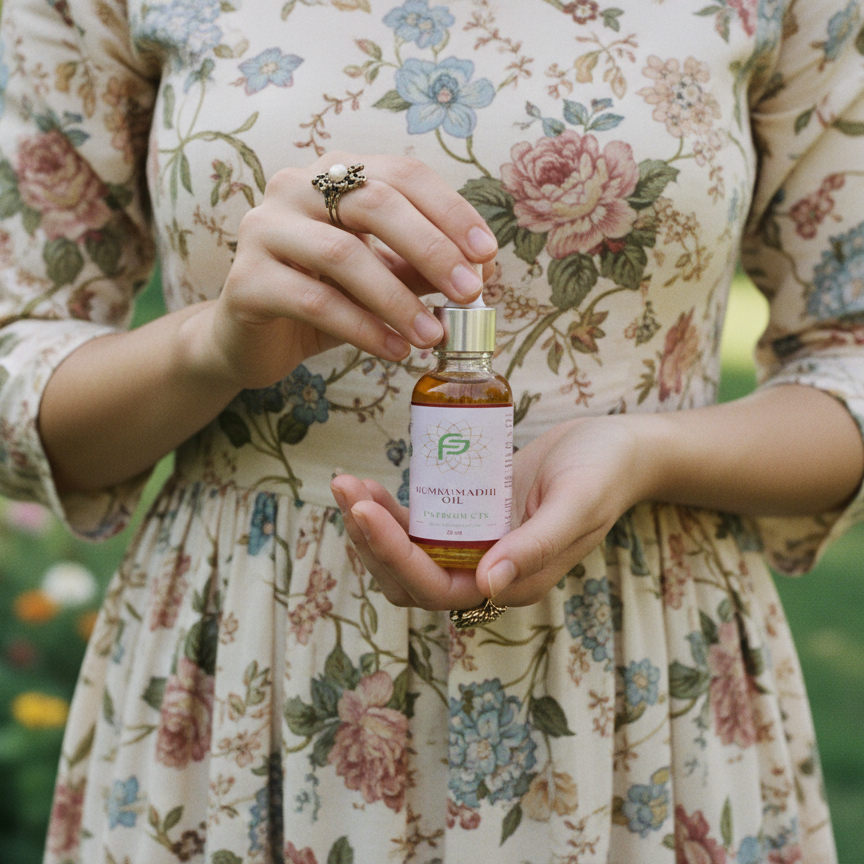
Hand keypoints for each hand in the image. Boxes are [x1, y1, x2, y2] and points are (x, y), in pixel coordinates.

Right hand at [191, 151, 497, 389]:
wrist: (252, 339)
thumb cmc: (322, 298)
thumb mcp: (382, 280)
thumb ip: (420, 267)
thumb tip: (480, 270)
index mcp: (333, 175)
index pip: (402, 175)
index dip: (450, 211)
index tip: (487, 255)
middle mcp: (293, 188)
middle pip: (375, 202)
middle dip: (432, 249)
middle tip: (469, 293)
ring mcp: (263, 230)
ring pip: (344, 255)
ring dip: (399, 300)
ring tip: (434, 336)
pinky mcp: (246, 281)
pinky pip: (315, 302)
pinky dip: (364, 329)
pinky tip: (395, 351)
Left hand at [330, 416, 653, 610]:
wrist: (615, 447)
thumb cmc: (604, 472)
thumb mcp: (577, 503)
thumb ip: (537, 545)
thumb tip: (490, 584)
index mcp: (513, 582)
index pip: (438, 587)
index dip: (395, 555)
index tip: (365, 511)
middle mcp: (488, 572)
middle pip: (410, 577)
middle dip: (371, 541)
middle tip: (345, 490)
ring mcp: (476, 546)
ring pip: (406, 554)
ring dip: (371, 527)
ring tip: (346, 484)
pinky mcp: (469, 518)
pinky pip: (420, 525)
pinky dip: (390, 511)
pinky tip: (370, 485)